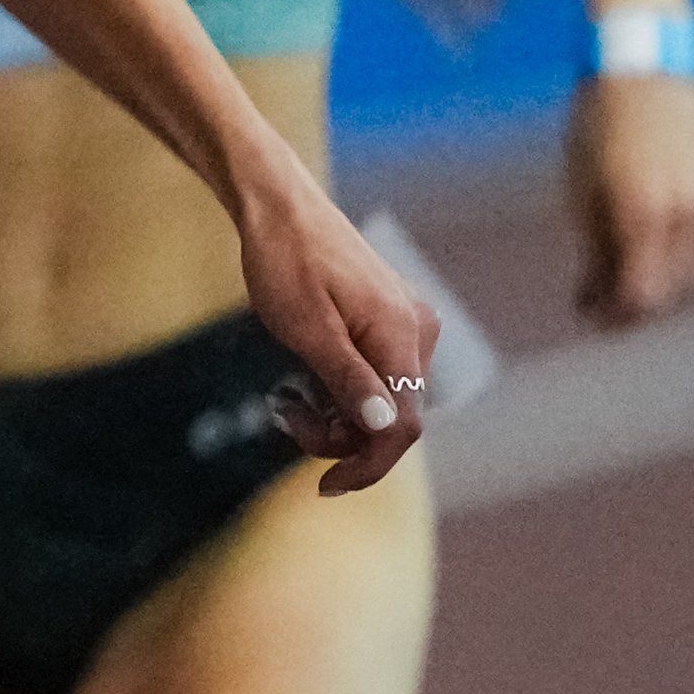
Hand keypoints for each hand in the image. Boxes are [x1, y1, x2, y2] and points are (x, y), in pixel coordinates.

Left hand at [237, 156, 439, 494]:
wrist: (277, 206)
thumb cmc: (284, 262)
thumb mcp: (307, 331)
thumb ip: (349, 382)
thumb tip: (386, 429)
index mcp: (401, 335)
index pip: (403, 427)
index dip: (367, 466)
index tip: (323, 487)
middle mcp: (416, 330)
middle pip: (391, 417)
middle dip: (339, 435)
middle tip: (284, 418)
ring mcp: (405, 323)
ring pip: (381, 400)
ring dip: (335, 415)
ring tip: (285, 400)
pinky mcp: (388, 319)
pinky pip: (373, 375)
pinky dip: (339, 391)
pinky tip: (302, 383)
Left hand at [565, 72, 693, 324]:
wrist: (642, 70)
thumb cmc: (598, 132)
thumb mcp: (581, 197)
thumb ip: (594, 256)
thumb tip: (595, 305)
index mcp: (643, 211)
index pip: (642, 296)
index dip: (616, 318)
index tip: (592, 318)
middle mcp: (689, 208)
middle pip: (673, 291)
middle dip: (637, 305)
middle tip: (605, 302)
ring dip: (669, 283)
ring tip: (633, 270)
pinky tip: (666, 248)